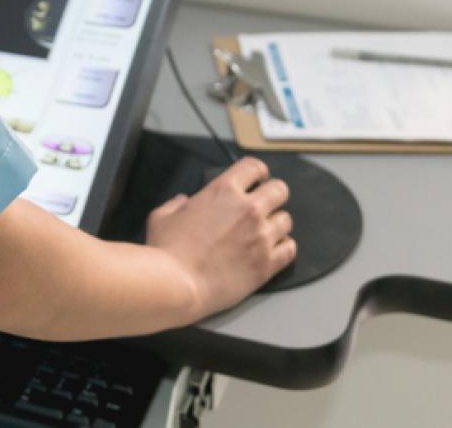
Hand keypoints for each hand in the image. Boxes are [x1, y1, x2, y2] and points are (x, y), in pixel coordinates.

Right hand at [144, 157, 295, 318]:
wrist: (178, 285)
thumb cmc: (167, 252)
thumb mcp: (161, 216)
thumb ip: (175, 204)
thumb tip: (182, 202)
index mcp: (223, 191)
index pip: (254, 167)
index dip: (258, 172)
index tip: (258, 179)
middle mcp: (248, 209)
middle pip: (279, 190)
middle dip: (272, 195)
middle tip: (265, 205)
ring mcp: (260, 236)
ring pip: (287, 220)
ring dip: (277, 224)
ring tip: (265, 233)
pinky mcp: (267, 263)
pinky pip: (290, 249)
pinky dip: (283, 248)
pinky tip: (273, 251)